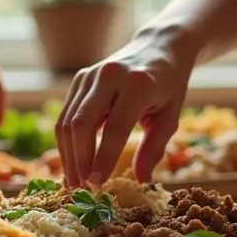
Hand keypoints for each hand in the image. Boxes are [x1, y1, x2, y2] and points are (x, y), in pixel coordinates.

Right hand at [56, 36, 192, 185]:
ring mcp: (90, 75)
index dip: (103, 158)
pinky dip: (66, 141)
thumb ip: (154, 147)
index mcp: (138, 84)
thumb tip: (140, 179)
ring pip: (68, 120)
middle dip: (79, 159)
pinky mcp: (79, 78)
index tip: (97, 183)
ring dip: (68, 154)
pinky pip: (66, 114)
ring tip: (74, 181)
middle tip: (82, 187)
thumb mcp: (171, 116)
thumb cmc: (168, 86)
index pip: (115, 127)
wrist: (159, 48)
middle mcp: (110, 75)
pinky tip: (72, 161)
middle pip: (82, 123)